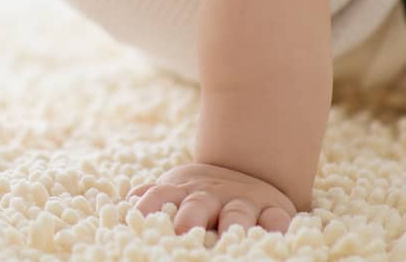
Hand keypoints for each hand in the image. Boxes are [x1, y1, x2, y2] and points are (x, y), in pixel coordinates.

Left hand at [126, 162, 296, 235]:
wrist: (248, 169)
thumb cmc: (203, 193)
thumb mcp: (177, 189)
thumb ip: (155, 197)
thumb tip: (128, 200)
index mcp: (183, 192)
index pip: (161, 195)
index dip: (149, 205)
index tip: (139, 218)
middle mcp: (211, 196)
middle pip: (198, 204)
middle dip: (190, 217)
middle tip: (183, 230)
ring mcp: (243, 201)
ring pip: (238, 213)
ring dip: (233, 224)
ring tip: (229, 237)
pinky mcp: (273, 209)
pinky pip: (277, 218)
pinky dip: (276, 226)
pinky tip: (273, 235)